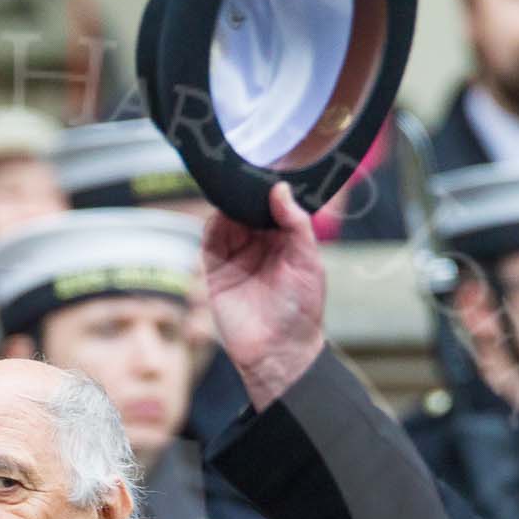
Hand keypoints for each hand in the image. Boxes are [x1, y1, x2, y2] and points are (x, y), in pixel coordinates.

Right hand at [201, 181, 327, 411]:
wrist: (278, 352)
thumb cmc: (301, 310)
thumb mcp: (308, 261)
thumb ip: (296, 224)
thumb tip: (279, 189)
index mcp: (284, 240)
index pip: (273, 205)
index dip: (268, 188)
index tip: (267, 167)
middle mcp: (258, 245)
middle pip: (246, 209)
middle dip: (244, 191)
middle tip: (244, 169)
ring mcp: (235, 257)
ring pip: (226, 220)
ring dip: (227, 204)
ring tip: (231, 186)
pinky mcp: (216, 271)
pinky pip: (210, 242)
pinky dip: (211, 224)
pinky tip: (219, 212)